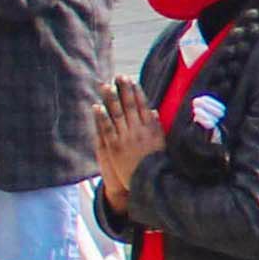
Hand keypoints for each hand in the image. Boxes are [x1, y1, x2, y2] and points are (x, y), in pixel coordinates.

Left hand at [90, 74, 157, 199]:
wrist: (150, 183)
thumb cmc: (157, 164)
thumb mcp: (161, 144)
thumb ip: (156, 126)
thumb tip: (152, 111)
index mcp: (151, 129)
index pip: (143, 105)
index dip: (136, 92)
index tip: (131, 80)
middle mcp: (139, 130)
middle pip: (130, 106)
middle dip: (124, 90)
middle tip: (118, 76)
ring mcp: (127, 138)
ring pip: (117, 114)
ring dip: (111, 99)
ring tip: (105, 86)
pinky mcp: (115, 147)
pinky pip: (107, 129)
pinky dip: (101, 117)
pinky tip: (96, 106)